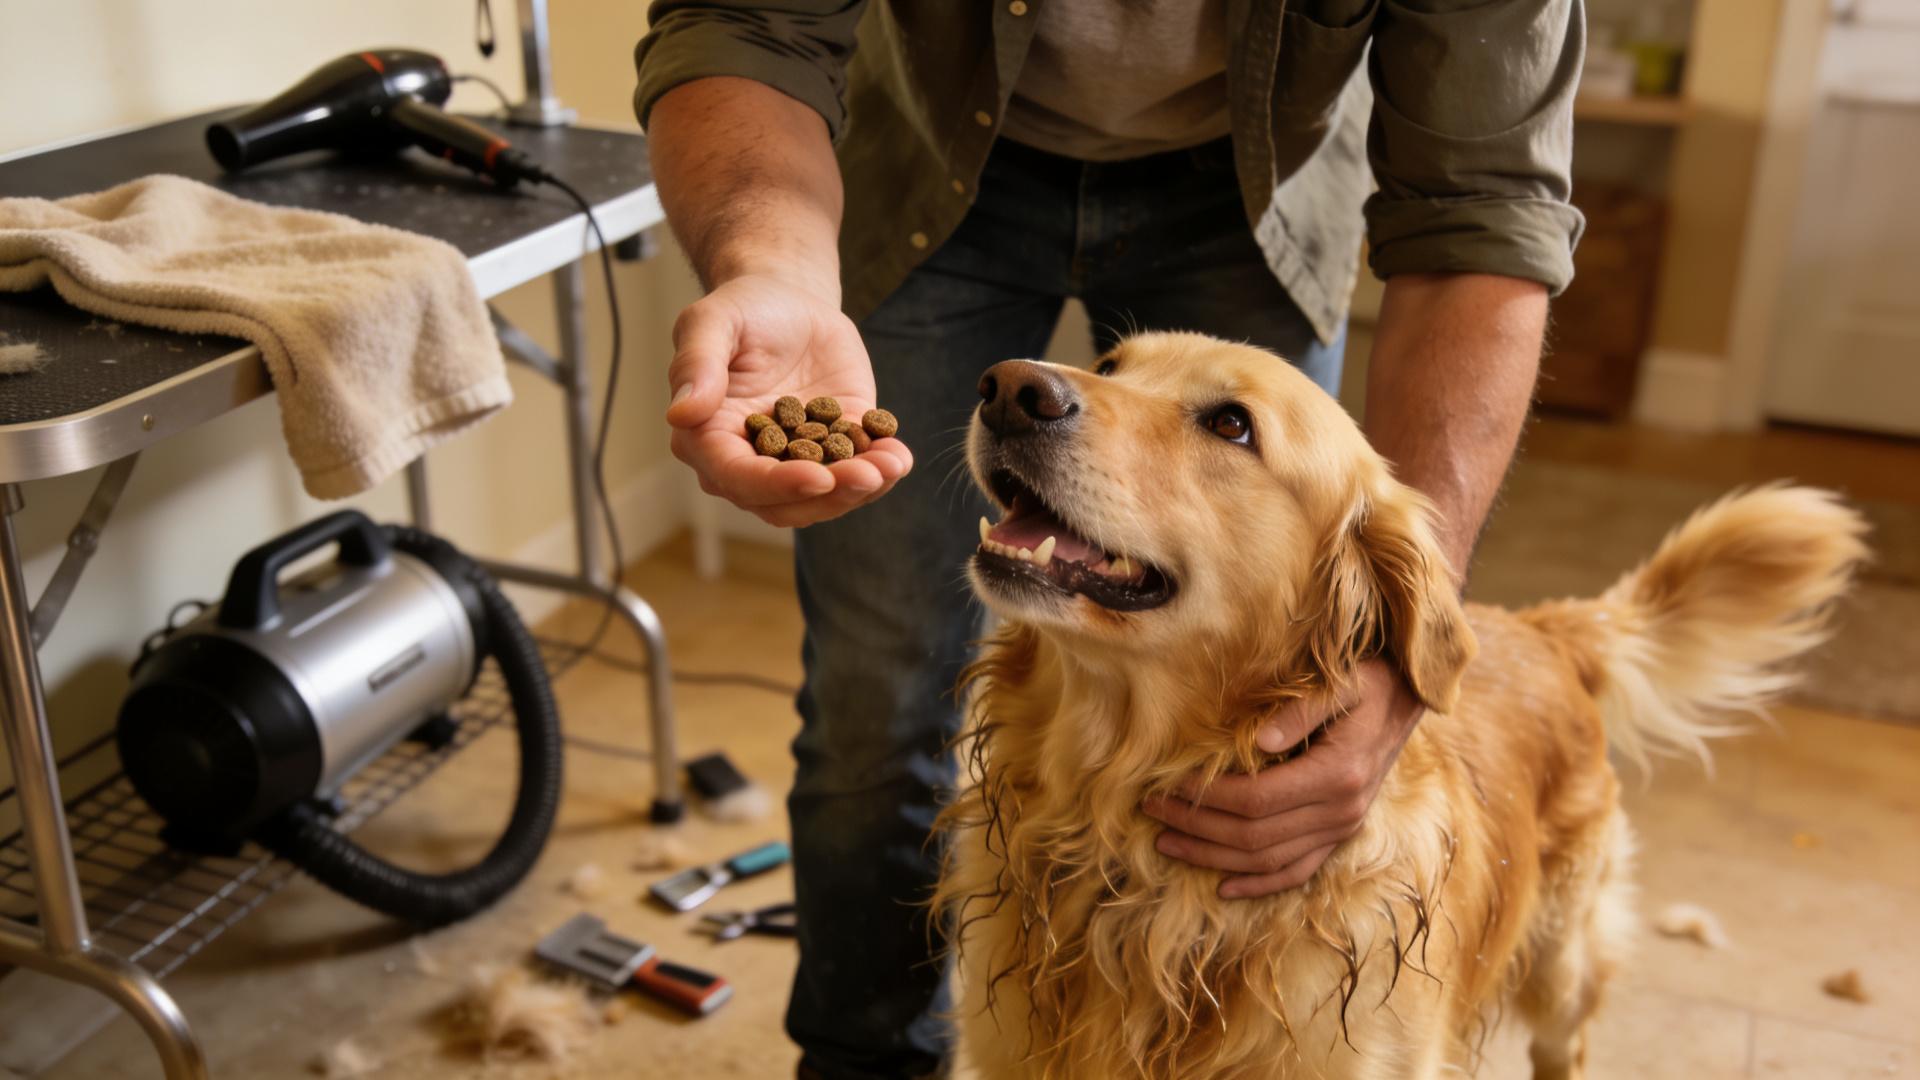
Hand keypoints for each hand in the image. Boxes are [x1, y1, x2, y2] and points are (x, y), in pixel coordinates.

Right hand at [667, 274, 913, 527]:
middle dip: (829, 495)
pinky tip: (900, 456)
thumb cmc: (742, 310)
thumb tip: (681, 413)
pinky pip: (858, 471)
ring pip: (825, 497)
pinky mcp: (836, 449)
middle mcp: (749, 461)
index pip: (738, 478)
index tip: (817, 477)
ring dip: (861, 488)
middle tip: (868, 475)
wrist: (789, 303)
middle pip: (785, 502)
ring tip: (891, 465)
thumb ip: (696, 365)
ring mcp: (796, 460)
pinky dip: (881, 469)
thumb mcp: (711, 322)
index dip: (776, 484)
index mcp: (708, 439)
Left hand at [1141, 659, 1422, 898]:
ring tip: (1167, 843)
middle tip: (1151, 811)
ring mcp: (1343, 829)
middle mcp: (1341, 812)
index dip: (1205, 798)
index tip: (1166, 786)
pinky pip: (1297, 872)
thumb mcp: (1339, 684)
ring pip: (1268, 861)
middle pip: (1254, 836)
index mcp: (1337, 775)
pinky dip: (1259, 884)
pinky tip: (1223, 886)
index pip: (1255, 800)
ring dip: (1214, 857)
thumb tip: (1258, 741)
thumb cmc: (1367, 684)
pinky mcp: (1341, 836)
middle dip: (1196, 826)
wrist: (1407, 701)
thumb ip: (1300, 711)